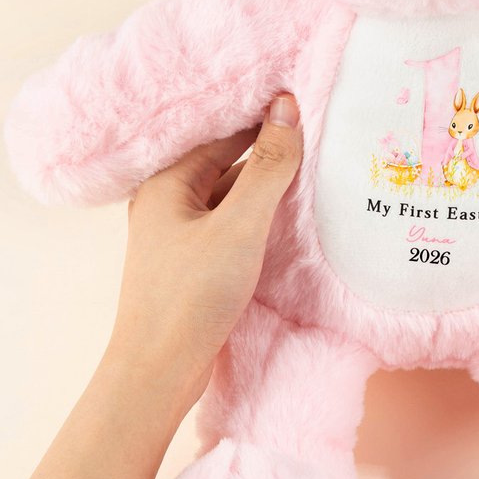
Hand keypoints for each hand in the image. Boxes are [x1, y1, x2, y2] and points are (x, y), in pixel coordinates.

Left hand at [105, 95, 301, 414]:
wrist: (159, 373)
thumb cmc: (192, 295)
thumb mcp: (240, 225)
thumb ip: (268, 167)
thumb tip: (286, 106)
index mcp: (166, 183)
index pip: (223, 135)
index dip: (264, 120)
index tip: (306, 104)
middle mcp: (167, 203)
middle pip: (226, 164)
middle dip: (269, 154)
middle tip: (319, 136)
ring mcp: (178, 236)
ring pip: (230, 197)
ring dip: (266, 189)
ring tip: (314, 173)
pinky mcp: (192, 264)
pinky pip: (230, 226)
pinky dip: (258, 218)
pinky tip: (289, 218)